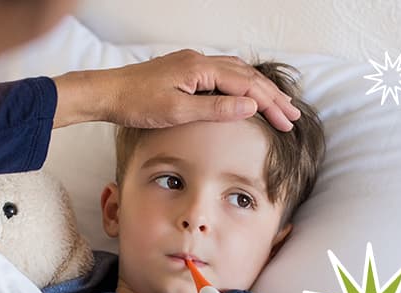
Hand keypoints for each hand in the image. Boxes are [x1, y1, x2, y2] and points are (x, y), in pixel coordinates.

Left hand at [53, 49, 300, 130]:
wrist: (108, 93)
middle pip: (247, 76)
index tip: (287, 122)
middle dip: (272, 97)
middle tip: (292, 116)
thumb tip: (251, 106)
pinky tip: (244, 93)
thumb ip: (216, 109)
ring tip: (278, 105)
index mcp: (201, 69)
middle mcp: (200, 61)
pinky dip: (240, 84)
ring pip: (236, 72)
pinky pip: (222, 73)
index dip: (270, 104)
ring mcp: (192, 64)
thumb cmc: (137, 104)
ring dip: (258, 89)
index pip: (247, 85)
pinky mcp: (185, 70)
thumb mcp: (178, 112)